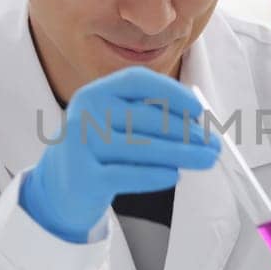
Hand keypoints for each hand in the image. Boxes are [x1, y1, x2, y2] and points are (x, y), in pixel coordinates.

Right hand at [19, 66, 219, 241]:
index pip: (138, 81)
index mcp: (95, 93)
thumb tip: (199, 122)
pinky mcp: (84, 177)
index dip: (172, 93)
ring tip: (206, 159)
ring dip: (182, 154)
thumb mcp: (115, 123)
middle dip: (187, 131)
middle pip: (146, 118)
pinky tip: (174, 176)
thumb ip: (149, 116)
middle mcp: (85, 114)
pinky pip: (129, 175)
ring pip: (143, 148)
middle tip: (213, 143)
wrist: (57, 187)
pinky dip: (156, 176)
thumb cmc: (100, 151)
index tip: (199, 109)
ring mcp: (82, 145)